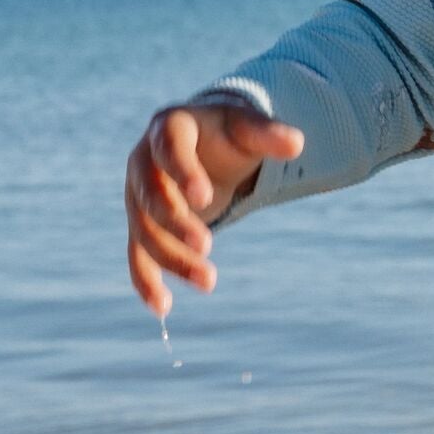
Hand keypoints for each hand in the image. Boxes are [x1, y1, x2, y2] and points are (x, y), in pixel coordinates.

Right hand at [124, 103, 303, 316]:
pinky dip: (146, 280)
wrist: (207, 143)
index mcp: (168, 127)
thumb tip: (297, 143)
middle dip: (176, 222)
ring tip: (208, 281)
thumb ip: (269, 134)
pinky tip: (162, 306)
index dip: (183, 173)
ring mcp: (137, 195)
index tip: (205, 199)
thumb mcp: (248, 127)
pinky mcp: (140, 224)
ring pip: (144, 230)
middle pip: (150, 195)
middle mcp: (143, 161)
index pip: (169, 149)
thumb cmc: (229, 133)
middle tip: (207, 245)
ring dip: (171, 257)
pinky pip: (137, 254)